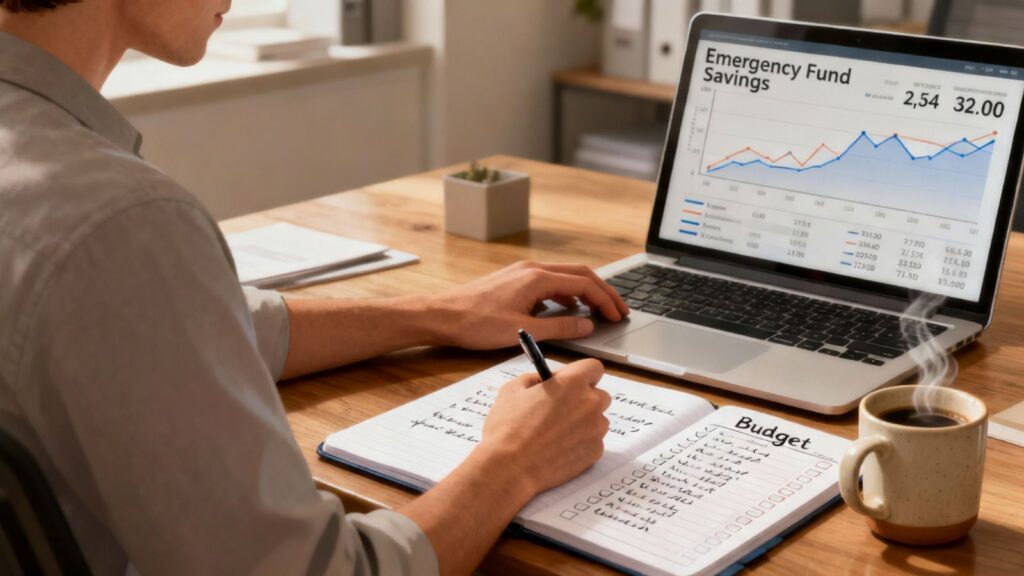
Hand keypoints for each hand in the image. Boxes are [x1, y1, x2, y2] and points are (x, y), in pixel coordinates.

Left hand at [431, 261, 628, 349]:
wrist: (442, 315)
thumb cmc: (476, 323)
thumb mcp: (524, 331)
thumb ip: (560, 328)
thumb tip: (587, 325)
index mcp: (537, 278)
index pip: (584, 283)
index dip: (606, 300)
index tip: (618, 316)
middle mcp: (532, 268)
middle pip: (579, 274)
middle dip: (602, 292)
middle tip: (618, 311)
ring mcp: (522, 272)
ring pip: (564, 277)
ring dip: (584, 292)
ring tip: (598, 312)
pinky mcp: (514, 280)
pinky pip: (549, 282)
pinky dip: (566, 294)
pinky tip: (567, 310)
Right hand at [476, 359, 610, 496]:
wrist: (509, 468)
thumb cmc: (508, 428)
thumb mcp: (512, 390)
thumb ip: (534, 379)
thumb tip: (544, 380)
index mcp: (572, 383)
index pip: (594, 368)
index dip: (581, 374)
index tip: (569, 382)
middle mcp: (590, 404)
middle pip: (599, 395)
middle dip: (584, 399)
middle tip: (561, 409)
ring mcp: (595, 430)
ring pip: (597, 420)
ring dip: (583, 422)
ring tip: (555, 433)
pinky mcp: (595, 452)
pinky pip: (593, 441)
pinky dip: (580, 442)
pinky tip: (558, 448)